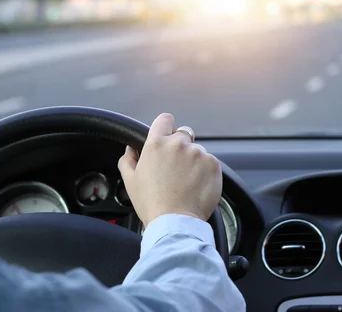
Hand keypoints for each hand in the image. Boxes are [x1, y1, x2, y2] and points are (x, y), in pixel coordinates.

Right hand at [118, 113, 221, 227]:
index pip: (165, 119)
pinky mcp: (213, 164)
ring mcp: (198, 153)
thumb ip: (128, 159)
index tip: (167, 135)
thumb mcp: (130, 180)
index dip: (166, 126)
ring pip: (197, 151)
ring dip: (194, 161)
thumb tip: (130, 148)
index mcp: (156, 144)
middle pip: (183, 134)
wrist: (175, 222)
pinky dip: (205, 171)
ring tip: (186, 182)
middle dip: (181, 147)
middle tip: (176, 168)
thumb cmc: (151, 203)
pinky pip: (210, 163)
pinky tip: (196, 186)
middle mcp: (178, 144)